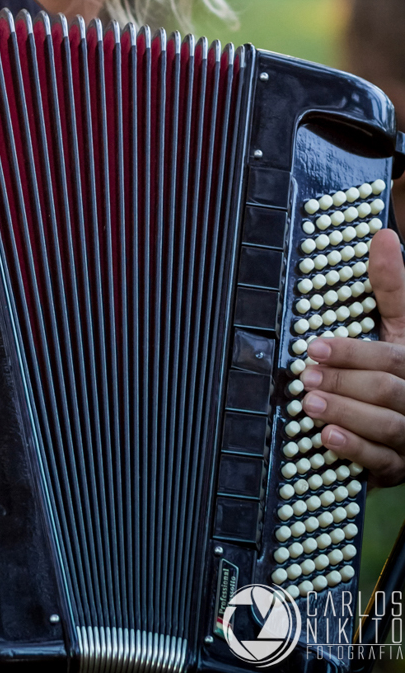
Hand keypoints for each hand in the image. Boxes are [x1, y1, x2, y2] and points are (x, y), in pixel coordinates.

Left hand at [301, 227, 404, 483]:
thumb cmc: (401, 364)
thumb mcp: (402, 324)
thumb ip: (391, 286)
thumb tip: (383, 235)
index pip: (390, 357)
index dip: (352, 352)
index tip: (314, 346)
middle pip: (386, 392)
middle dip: (344, 384)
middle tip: (305, 377)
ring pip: (387, 427)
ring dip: (346, 415)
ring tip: (310, 405)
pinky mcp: (402, 464)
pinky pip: (384, 462)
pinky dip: (357, 451)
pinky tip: (328, 439)